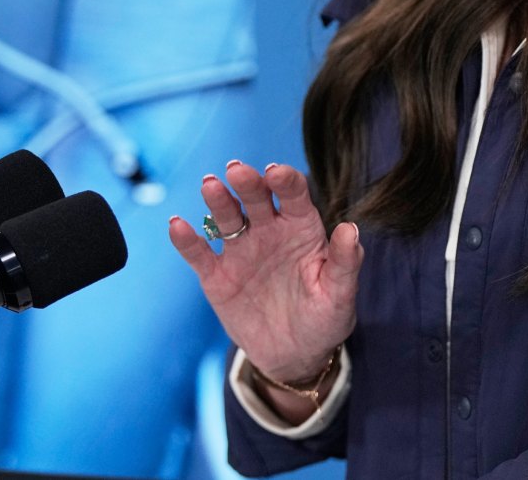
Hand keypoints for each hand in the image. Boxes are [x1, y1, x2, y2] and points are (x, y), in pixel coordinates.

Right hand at [168, 160, 363, 384]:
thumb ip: (344, 263)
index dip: (286, 182)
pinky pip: (199, 253)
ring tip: (210, 185)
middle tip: (237, 171)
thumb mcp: (339, 296)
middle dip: (247, 183)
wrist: (292, 357)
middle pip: (256, 199)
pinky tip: (177, 225)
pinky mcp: (216, 275)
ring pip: (226, 218)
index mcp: (300, 229)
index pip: (294, 197)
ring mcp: (240, 251)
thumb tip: (350, 229)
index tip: (277, 173)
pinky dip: (186, 239)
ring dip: (217, 200)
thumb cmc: (323, 320)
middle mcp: (268, 231)